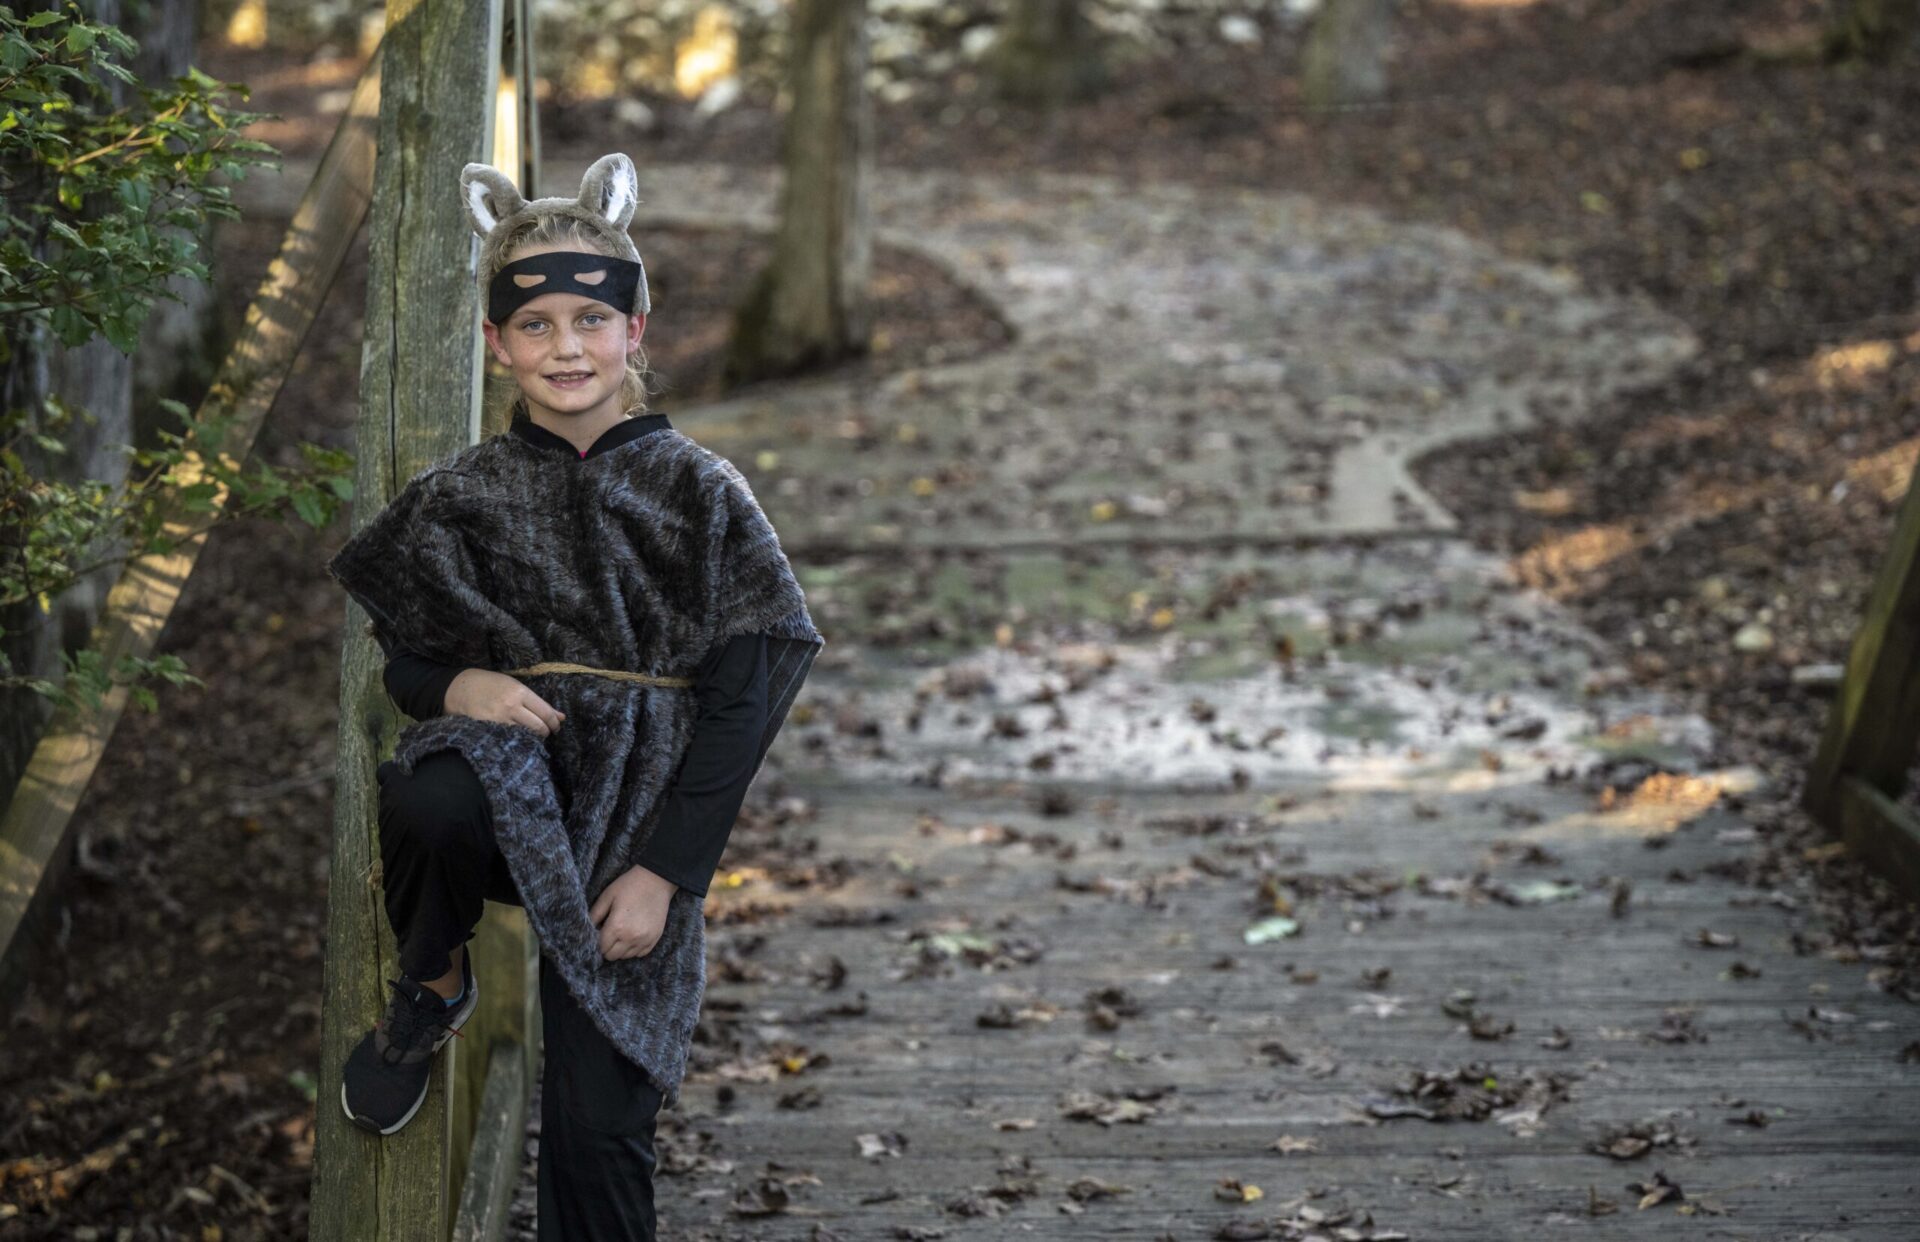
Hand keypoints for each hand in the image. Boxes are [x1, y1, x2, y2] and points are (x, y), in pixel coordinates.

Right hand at [445, 669, 565, 735]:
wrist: (460, 688)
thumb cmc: (491, 685)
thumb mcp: (515, 687)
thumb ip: (538, 702)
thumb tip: (561, 716)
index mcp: (520, 692)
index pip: (545, 713)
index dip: (554, 723)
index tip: (556, 727)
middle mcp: (511, 706)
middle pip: (538, 727)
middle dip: (546, 732)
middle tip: (547, 733)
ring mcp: (499, 719)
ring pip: (525, 736)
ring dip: (532, 738)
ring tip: (532, 735)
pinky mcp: (488, 730)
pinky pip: (509, 739)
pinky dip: (517, 741)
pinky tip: (518, 739)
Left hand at [589, 865, 678, 961]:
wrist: (657, 879)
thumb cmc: (630, 885)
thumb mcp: (607, 896)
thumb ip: (594, 914)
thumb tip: (587, 929)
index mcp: (617, 927)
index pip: (601, 947)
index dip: (597, 942)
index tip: (599, 934)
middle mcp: (631, 937)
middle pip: (612, 956)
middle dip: (607, 948)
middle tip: (609, 935)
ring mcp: (645, 940)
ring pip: (626, 957)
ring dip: (621, 949)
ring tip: (622, 934)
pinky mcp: (655, 938)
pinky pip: (640, 954)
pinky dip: (634, 948)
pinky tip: (633, 936)